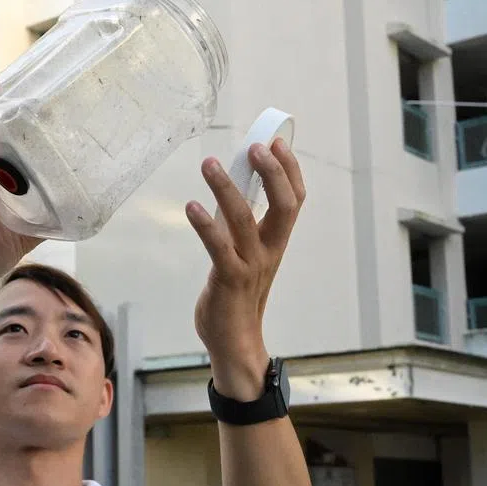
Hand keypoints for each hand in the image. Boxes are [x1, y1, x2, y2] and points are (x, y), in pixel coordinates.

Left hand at [186, 139, 305, 399]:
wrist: (235, 343)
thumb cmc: (235, 296)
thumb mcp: (244, 256)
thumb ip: (240, 228)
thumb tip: (228, 193)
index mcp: (276, 242)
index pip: (294, 201)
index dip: (289, 170)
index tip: (276, 142)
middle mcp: (269, 251)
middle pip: (284, 205)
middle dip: (273, 172)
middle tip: (257, 146)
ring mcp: (250, 266)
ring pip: (245, 221)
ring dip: (227, 190)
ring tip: (209, 164)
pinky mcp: (229, 281)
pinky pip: (219, 248)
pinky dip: (206, 226)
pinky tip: (192, 206)